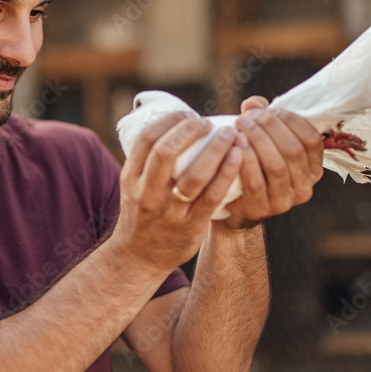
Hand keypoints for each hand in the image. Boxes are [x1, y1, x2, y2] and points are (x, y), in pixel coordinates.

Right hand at [111, 112, 242, 273]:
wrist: (139, 257)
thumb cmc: (143, 212)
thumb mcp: (134, 184)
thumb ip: (148, 160)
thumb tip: (175, 123)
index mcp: (132, 177)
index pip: (147, 139)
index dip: (171, 121)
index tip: (188, 114)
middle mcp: (147, 193)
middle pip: (167, 153)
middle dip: (191, 131)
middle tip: (209, 123)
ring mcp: (169, 212)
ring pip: (193, 175)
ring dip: (215, 149)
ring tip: (230, 135)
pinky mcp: (190, 226)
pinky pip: (212, 197)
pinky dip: (226, 174)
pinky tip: (238, 157)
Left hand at [216, 96, 324, 231]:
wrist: (235, 203)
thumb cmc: (254, 164)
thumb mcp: (263, 139)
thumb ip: (263, 118)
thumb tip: (254, 103)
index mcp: (313, 167)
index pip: (311, 139)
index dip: (290, 120)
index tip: (268, 109)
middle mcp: (305, 186)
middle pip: (293, 150)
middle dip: (269, 127)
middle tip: (247, 117)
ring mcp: (285, 201)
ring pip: (276, 166)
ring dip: (257, 141)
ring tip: (239, 127)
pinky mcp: (262, 209)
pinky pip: (255, 182)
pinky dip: (245, 160)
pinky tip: (235, 146)